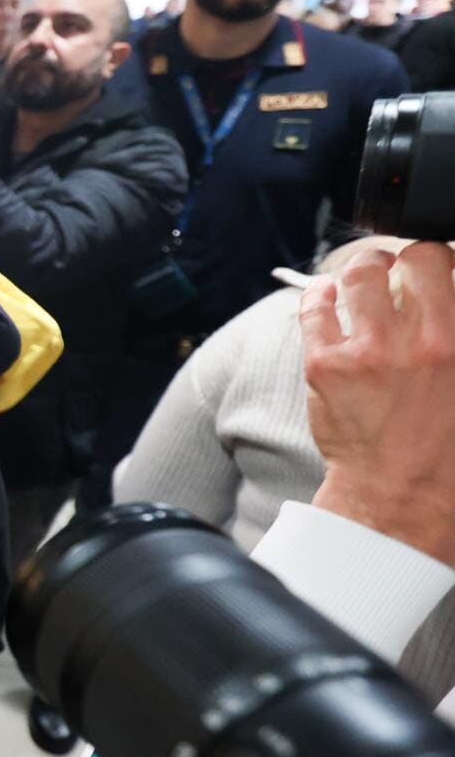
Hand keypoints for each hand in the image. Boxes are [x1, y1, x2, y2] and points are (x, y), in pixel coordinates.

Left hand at [302, 242, 454, 563]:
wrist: (402, 498)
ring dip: (364, 268)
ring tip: (365, 275)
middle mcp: (427, 341)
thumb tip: (450, 300)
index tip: (441, 270)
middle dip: (410, 258)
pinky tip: (325, 295)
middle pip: (419, 259)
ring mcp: (372, 351)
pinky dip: (319, 294)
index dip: (448, 263)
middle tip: (403, 269)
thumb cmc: (446, 453)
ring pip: (362, 273)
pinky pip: (315, 308)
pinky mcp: (327, 365)